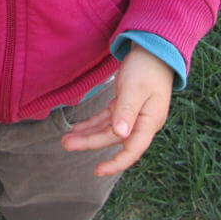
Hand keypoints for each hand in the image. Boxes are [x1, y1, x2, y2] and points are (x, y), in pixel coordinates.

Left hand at [61, 45, 172, 176]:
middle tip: (66, 143)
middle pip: (113, 138)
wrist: (154, 49)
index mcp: (149, 122)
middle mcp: (142, 123)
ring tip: (67, 138)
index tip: (97, 170)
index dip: (116, 163)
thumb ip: (127, 111)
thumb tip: (121, 135)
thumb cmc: (147, 68)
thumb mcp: (135, 88)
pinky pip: (107, 119)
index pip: (132, 150)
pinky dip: (93, 123)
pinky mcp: (125, 106)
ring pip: (108, 130)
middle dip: (90, 142)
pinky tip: (78, 127)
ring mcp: (133, 115)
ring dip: (89, 134)